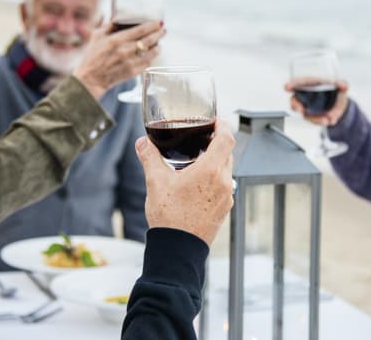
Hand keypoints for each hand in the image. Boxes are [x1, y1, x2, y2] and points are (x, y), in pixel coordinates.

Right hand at [72, 21, 164, 98]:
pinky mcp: (132, 72)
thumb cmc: (92, 56)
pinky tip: (152, 53)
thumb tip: (119, 15)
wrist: (91, 78)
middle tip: (163, 30)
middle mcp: (124, 51)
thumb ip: (109, 25)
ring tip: (159, 42)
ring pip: (151, 52)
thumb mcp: (97, 36)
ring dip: (157, 46)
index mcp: (116, 40)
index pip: (140, 30)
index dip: (152, 25)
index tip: (158, 22)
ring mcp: (130, 62)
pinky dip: (151, 57)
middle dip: (158, 34)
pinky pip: (147, 63)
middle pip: (148, 40)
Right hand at [135, 120, 235, 245]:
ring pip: (226, 170)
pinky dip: (214, 179)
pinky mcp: (223, 210)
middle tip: (201, 139)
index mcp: (210, 171)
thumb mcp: (156, 182)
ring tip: (197, 161)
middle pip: (227, 153)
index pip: (227, 138)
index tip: (215, 121)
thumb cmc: (169, 217)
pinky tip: (197, 185)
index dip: (223, 125)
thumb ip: (150, 157)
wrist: (177, 249)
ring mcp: (226, 197)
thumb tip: (143, 143)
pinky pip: (223, 187)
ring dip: (215, 162)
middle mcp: (223, 182)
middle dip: (216, 143)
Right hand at [284, 80, 348, 125]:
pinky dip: (322, 121)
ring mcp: (307, 108)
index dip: (291, 84)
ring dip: (314, 118)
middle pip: (294, 101)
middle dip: (295, 106)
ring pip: (305, 114)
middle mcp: (305, 96)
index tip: (287, 87)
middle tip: (300, 110)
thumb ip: (342, 84)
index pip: (298, 83)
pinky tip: (330, 120)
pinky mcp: (312, 117)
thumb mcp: (341, 86)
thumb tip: (343, 85)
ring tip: (325, 120)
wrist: (341, 105)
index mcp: (310, 84)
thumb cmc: (336, 91)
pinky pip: (314, 121)